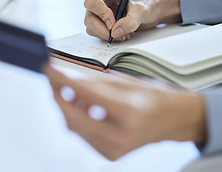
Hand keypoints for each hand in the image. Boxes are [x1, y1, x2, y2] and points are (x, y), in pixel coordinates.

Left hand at [44, 65, 205, 160]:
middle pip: (72, 117)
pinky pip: (84, 135)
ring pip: (75, 127)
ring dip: (68, 107)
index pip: (85, 93)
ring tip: (75, 93)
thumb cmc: (157, 98)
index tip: (48, 68)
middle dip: (58, 96)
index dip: (62, 79)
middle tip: (53, 80)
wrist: (174, 121)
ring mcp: (114, 149)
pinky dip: (79, 119)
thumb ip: (97, 83)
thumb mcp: (129, 83)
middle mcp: (120, 135)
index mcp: (128, 112)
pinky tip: (86, 107)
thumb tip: (69, 79)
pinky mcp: (110, 154)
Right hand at [84, 0, 181, 40]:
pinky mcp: (102, 23)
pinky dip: (110, 38)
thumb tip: (116, 32)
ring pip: (91, 28)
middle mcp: (99, 0)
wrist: (154, 9)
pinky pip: (98, 34)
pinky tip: (122, 34)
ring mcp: (99, 13)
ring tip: (124, 33)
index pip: (91, 2)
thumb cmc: (147, 2)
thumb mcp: (142, 10)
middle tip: (118, 33)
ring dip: (108, 35)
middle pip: (89, 18)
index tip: (113, 22)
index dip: (101, 14)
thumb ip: (130, 21)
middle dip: (104, 29)